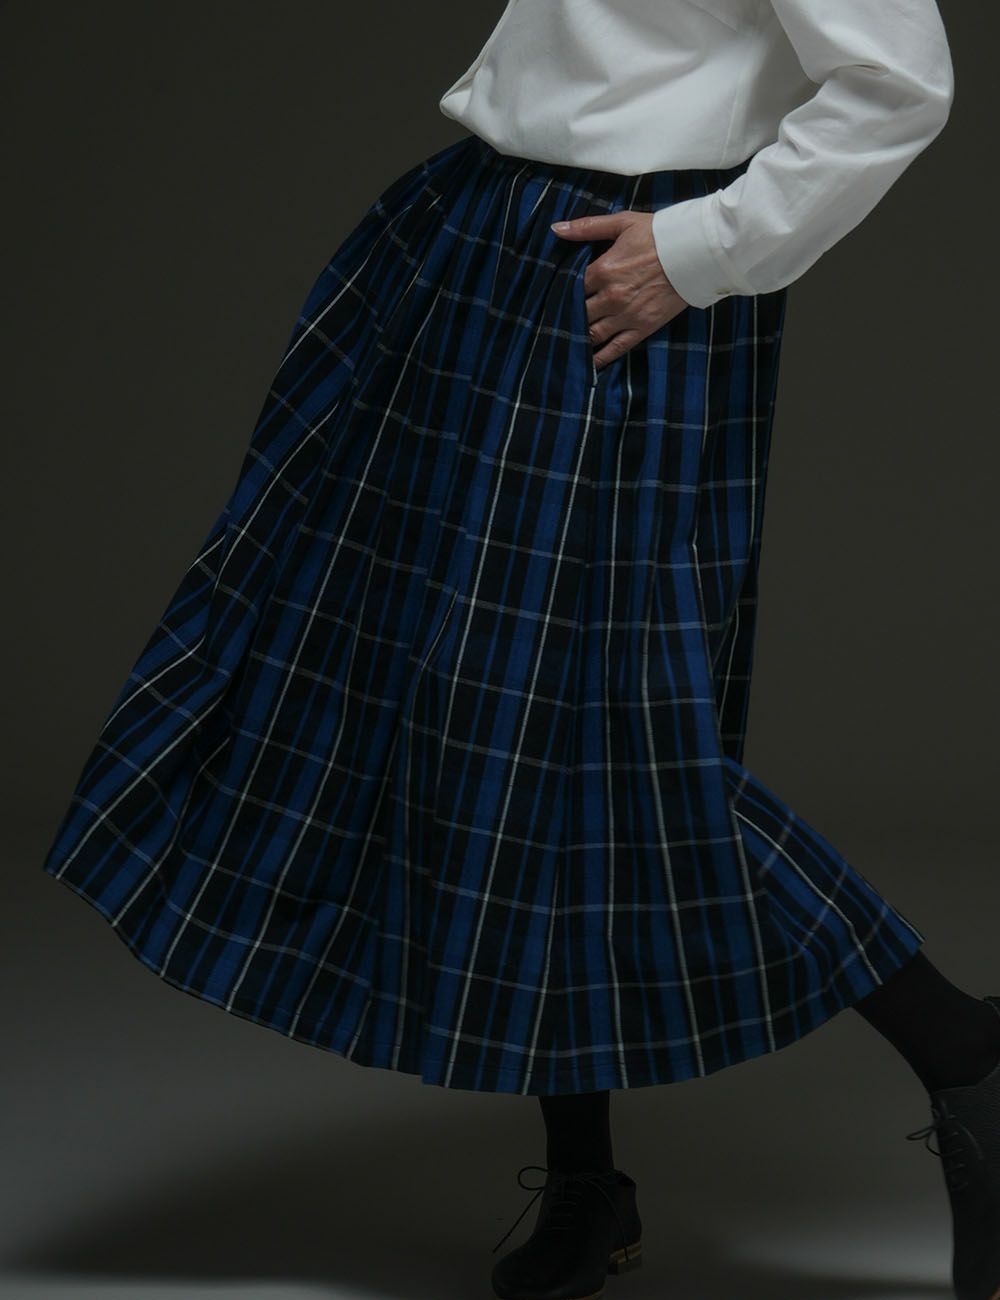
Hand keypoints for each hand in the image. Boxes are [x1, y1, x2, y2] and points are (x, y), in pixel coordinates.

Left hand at [550, 211, 689, 371]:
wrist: (696, 250)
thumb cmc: (659, 234)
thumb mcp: (622, 223)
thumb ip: (587, 227)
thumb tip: (557, 228)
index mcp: (603, 270)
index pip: (570, 287)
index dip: (561, 292)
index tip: (555, 296)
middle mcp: (611, 297)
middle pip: (578, 313)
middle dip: (567, 318)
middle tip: (556, 323)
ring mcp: (627, 316)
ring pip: (592, 334)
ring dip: (578, 339)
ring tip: (567, 342)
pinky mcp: (642, 328)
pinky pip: (615, 348)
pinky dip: (600, 358)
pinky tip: (588, 364)